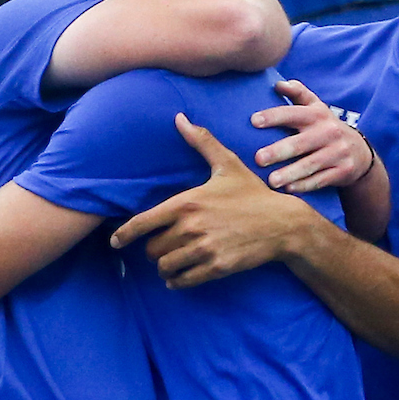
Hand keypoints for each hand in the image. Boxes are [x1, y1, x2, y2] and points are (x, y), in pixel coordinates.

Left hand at [110, 113, 313, 288]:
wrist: (283, 223)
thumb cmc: (253, 193)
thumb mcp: (227, 165)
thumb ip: (201, 142)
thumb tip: (179, 118)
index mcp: (187, 202)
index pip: (143, 223)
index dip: (124, 234)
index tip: (115, 242)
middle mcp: (191, 227)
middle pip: (153, 248)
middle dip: (155, 249)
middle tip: (164, 247)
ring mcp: (204, 249)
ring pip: (166, 266)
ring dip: (166, 267)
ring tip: (172, 262)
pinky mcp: (216, 267)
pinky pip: (183, 280)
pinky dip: (177, 281)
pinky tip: (180, 277)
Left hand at [252, 79, 373, 192]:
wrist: (360, 152)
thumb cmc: (326, 128)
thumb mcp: (317, 108)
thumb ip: (298, 93)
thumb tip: (278, 84)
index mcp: (318, 114)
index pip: (293, 113)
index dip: (274, 116)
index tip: (253, 121)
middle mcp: (329, 132)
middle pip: (301, 142)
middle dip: (279, 150)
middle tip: (258, 158)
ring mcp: (337, 152)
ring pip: (311, 164)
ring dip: (290, 173)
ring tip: (271, 180)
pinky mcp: (343, 171)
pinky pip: (321, 180)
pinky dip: (305, 185)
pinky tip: (289, 189)